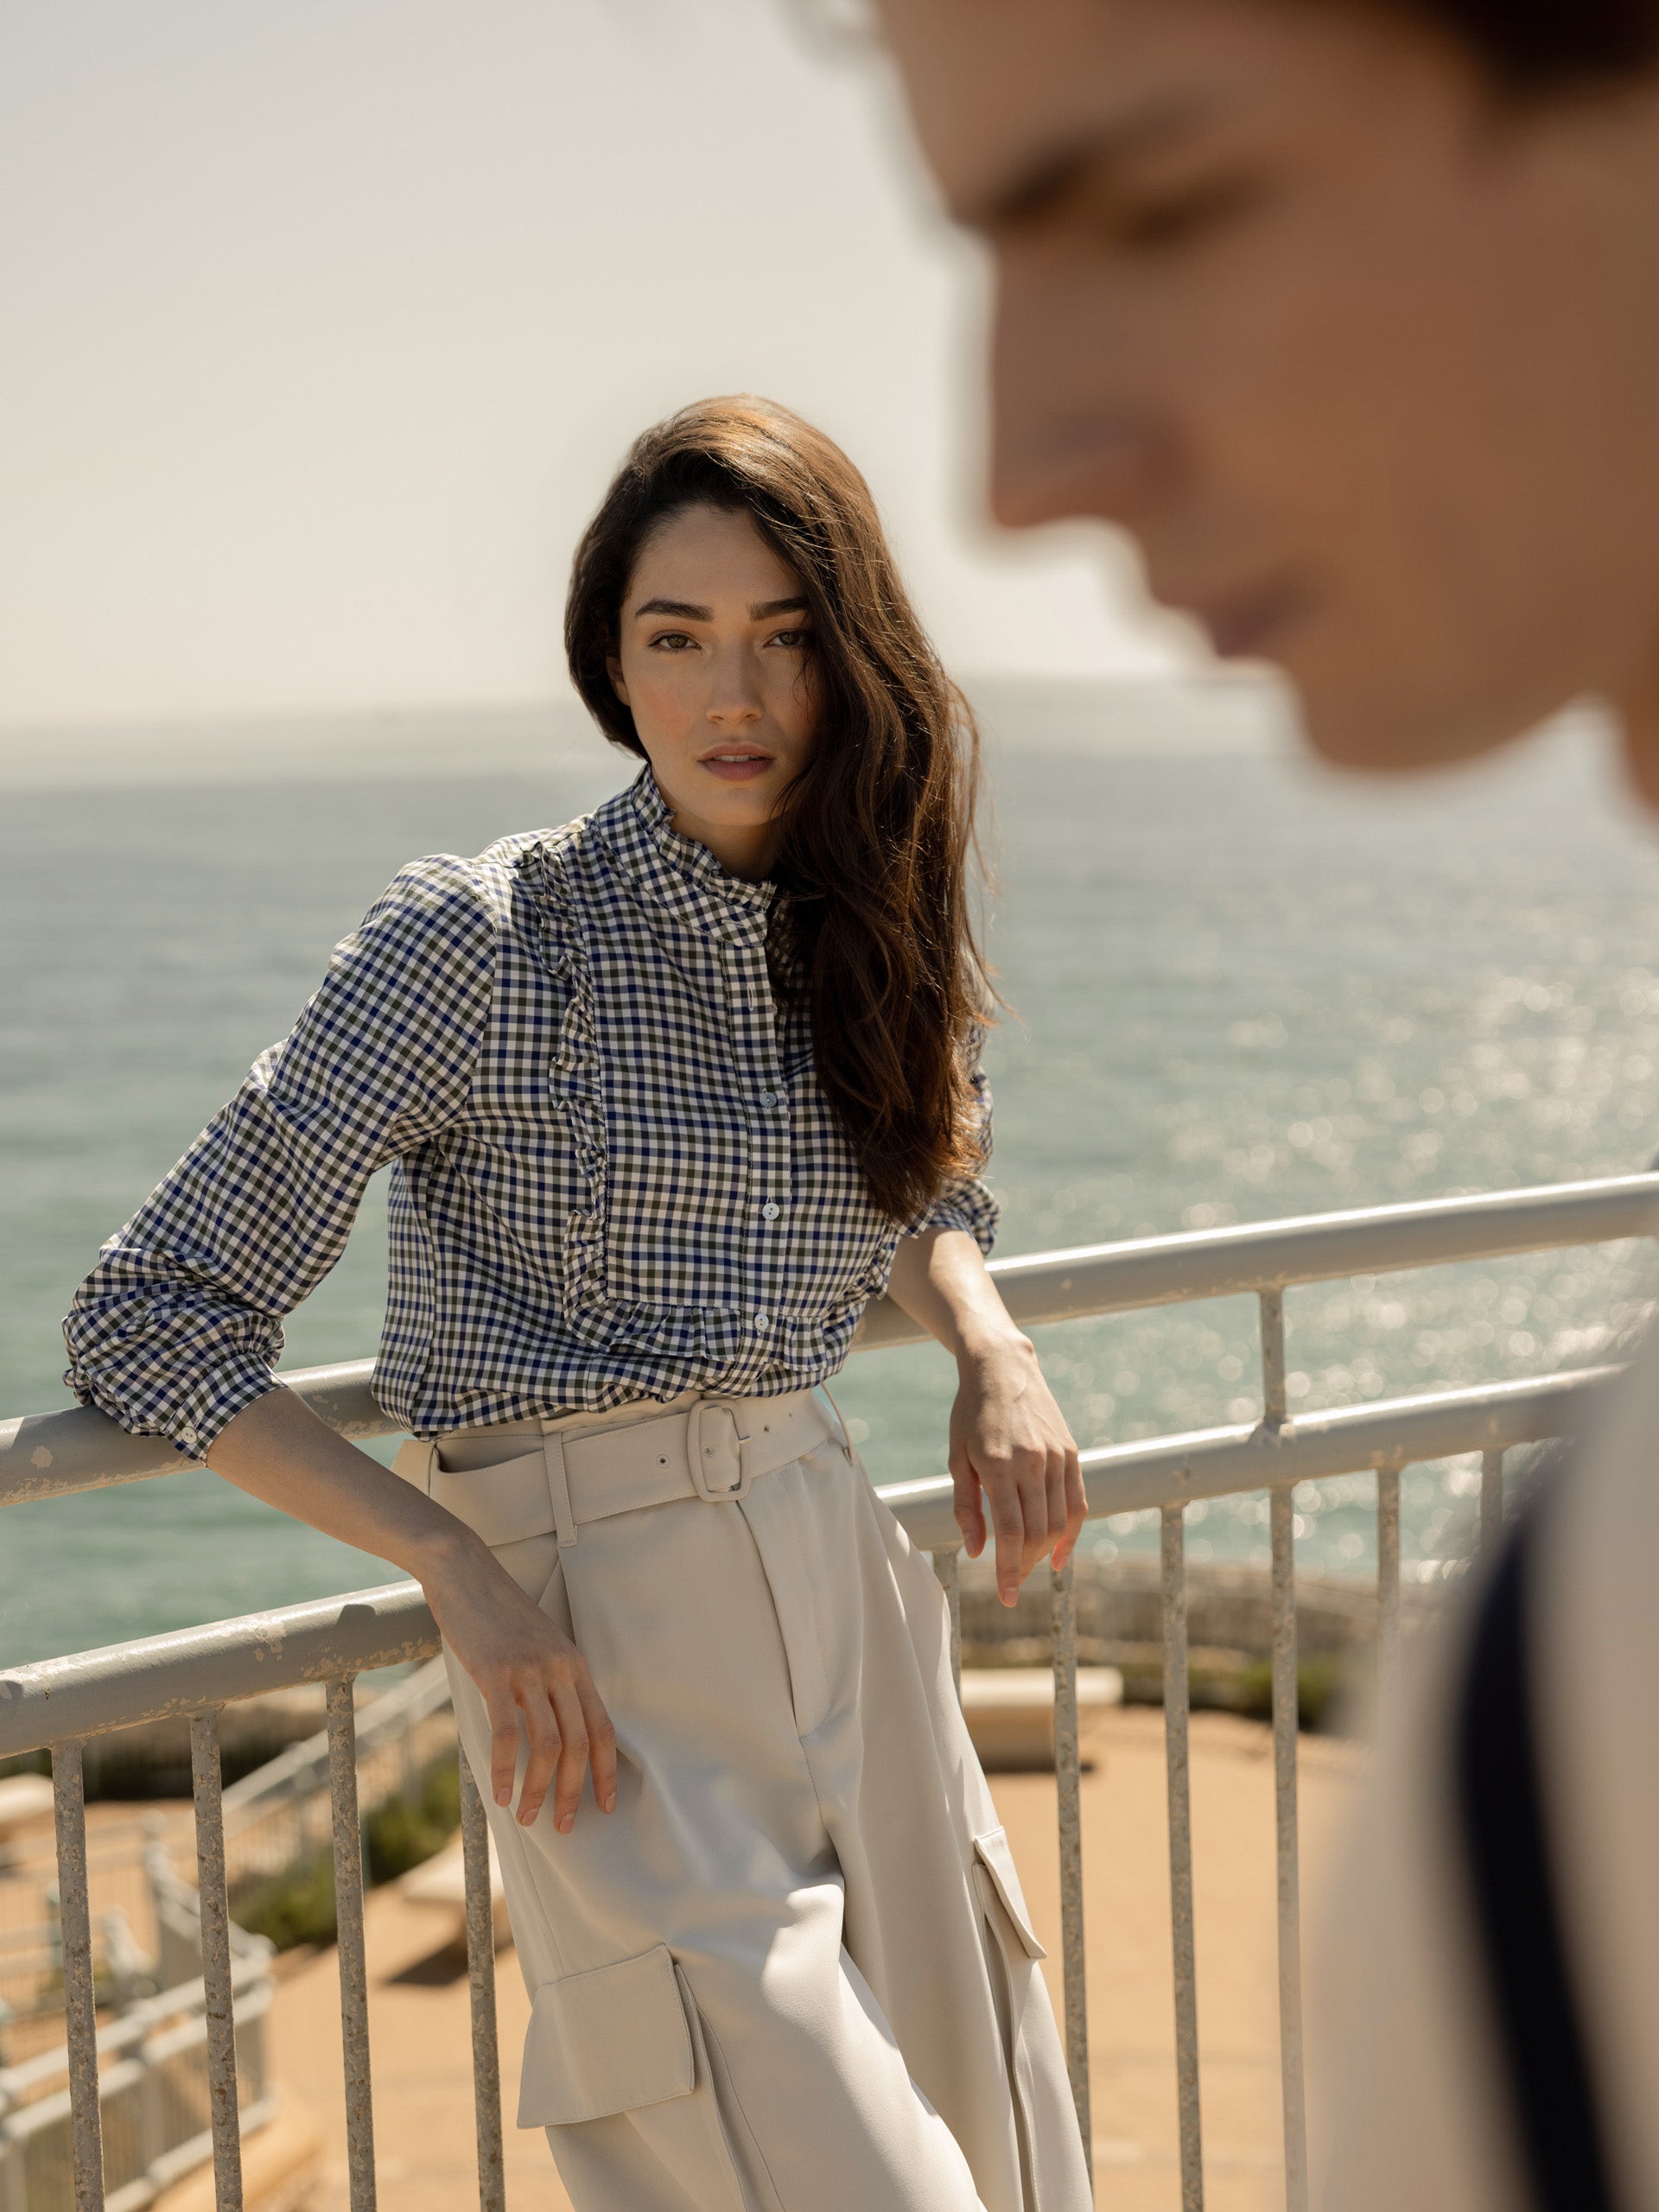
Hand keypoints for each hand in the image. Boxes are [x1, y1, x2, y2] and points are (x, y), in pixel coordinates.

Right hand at [422, 1535, 617, 1832]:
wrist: (465, 1571)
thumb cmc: (496, 1613)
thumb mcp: (536, 1645)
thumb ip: (548, 1682)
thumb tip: (550, 1731)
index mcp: (574, 1665)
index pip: (602, 1727)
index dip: (605, 1770)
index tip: (605, 1805)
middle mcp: (560, 1669)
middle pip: (579, 1743)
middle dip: (575, 1791)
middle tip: (565, 1825)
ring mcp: (530, 1670)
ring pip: (548, 1744)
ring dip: (538, 1788)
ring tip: (526, 1816)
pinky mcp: (496, 1672)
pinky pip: (507, 1732)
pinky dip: (505, 1768)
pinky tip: (497, 1792)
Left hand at [949, 1334, 1086, 1606]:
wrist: (1003, 1367)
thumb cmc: (970, 1414)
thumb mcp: (957, 1458)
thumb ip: (967, 1507)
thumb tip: (977, 1552)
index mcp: (999, 1464)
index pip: (1012, 1532)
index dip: (1010, 1569)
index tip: (1006, 1596)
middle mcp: (1033, 1462)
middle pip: (1038, 1532)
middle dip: (1024, 1566)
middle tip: (1011, 1584)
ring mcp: (1057, 1457)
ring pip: (1059, 1522)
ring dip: (1043, 1554)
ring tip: (1025, 1568)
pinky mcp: (1071, 1453)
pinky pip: (1077, 1504)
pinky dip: (1070, 1535)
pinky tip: (1057, 1557)